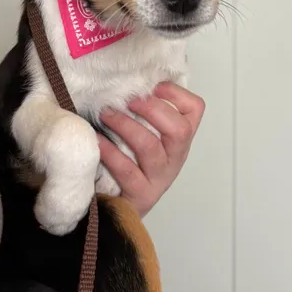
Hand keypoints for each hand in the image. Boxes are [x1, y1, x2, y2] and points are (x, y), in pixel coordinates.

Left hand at [98, 82, 204, 217]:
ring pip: (150, 147)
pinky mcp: (141, 196)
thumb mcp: (142, 137)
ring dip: (126, 125)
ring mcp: (159, 179)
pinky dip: (110, 152)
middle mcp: (174, 158)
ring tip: (106, 114)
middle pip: (179, 130)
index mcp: (178, 140)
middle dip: (152, 109)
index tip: (153, 85)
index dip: (176, 93)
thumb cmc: (128, 165)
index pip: (194, 110)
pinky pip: (127, 170)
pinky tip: (96, 140)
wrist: (120, 212)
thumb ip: (143, 113)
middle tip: (127, 100)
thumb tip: (129, 79)